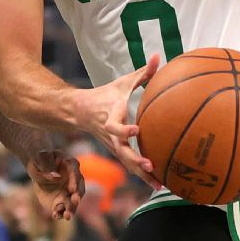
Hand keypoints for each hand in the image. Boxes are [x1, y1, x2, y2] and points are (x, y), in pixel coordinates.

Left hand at [27, 150, 84, 220]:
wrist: (37, 170)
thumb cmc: (39, 161)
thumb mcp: (39, 160)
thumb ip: (46, 167)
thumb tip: (56, 177)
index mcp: (69, 164)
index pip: (75, 172)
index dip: (74, 181)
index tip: (72, 190)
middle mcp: (73, 179)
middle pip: (78, 189)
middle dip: (77, 196)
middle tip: (75, 201)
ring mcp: (69, 192)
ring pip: (73, 202)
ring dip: (71, 209)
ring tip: (67, 216)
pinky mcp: (62, 201)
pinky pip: (62, 209)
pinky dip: (60, 213)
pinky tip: (56, 216)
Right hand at [73, 55, 161, 188]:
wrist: (80, 111)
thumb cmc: (105, 96)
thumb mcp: (122, 83)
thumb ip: (142, 73)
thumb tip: (157, 56)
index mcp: (111, 117)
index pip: (114, 126)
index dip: (124, 129)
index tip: (136, 129)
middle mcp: (111, 135)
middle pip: (122, 151)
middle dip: (135, 160)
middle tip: (150, 166)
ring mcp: (113, 146)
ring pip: (127, 162)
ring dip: (142, 174)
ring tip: (159, 184)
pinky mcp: (117, 152)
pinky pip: (130, 165)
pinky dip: (142, 175)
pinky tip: (158, 183)